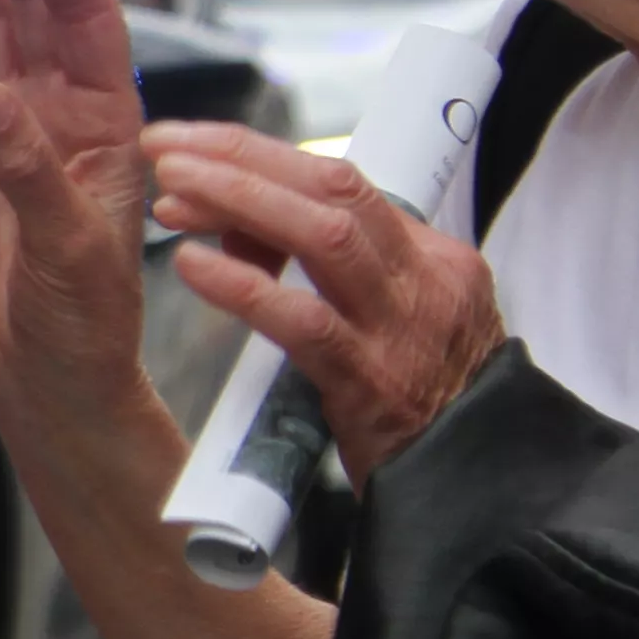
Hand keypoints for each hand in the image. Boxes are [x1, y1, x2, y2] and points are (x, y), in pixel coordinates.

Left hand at [136, 123, 503, 483]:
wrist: (474, 492)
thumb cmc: (417, 408)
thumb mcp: (384, 321)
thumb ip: (321, 271)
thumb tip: (233, 220)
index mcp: (430, 258)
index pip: (340, 182)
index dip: (260, 158)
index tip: (192, 146)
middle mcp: (424, 280)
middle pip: (333, 190)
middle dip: (243, 159)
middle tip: (164, 147)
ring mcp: (403, 330)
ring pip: (324, 238)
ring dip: (239, 202)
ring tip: (171, 191)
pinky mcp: (375, 385)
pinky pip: (306, 323)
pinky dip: (245, 287)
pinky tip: (193, 266)